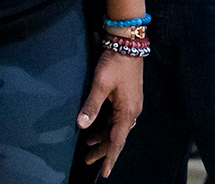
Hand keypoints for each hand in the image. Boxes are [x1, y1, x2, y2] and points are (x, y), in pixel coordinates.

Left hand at [77, 49, 143, 176]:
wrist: (129, 43)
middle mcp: (132, 111)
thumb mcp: (101, 84)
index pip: (118, 141)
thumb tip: (82, 124)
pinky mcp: (129, 97)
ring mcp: (132, 104)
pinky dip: (108, 127)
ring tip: (88, 145)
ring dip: (104, 137)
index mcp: (127, 112)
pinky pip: (118, 119)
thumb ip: (92, 105)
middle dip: (103, 150)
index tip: (104, 173)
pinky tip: (98, 127)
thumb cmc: (115, 63)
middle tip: (88, 160)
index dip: (110, 157)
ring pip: (118, 128)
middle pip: (117, 137)